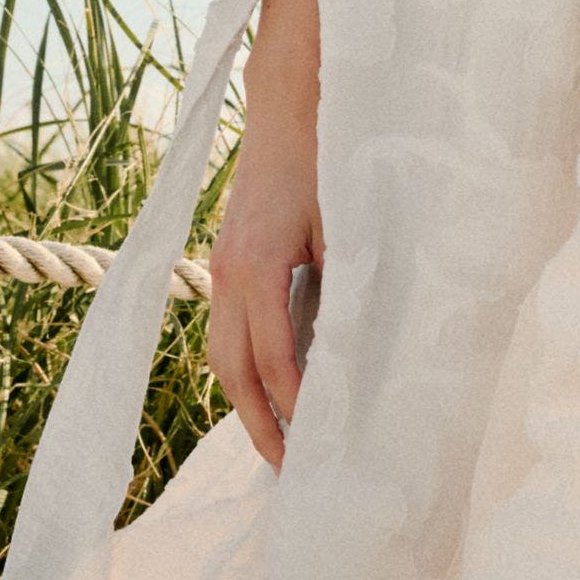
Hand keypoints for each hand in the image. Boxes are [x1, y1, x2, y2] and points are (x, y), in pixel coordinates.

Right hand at [206, 125, 322, 470]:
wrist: (287, 108)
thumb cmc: (325, 161)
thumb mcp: (345, 223)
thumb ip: (348, 286)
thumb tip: (360, 352)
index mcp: (257, 268)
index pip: (274, 359)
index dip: (297, 405)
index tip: (320, 444)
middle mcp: (227, 275)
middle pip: (233, 370)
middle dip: (259, 424)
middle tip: (287, 472)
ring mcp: (219, 268)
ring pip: (220, 355)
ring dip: (245, 402)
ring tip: (276, 443)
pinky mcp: (225, 262)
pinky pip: (224, 331)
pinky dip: (242, 368)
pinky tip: (268, 388)